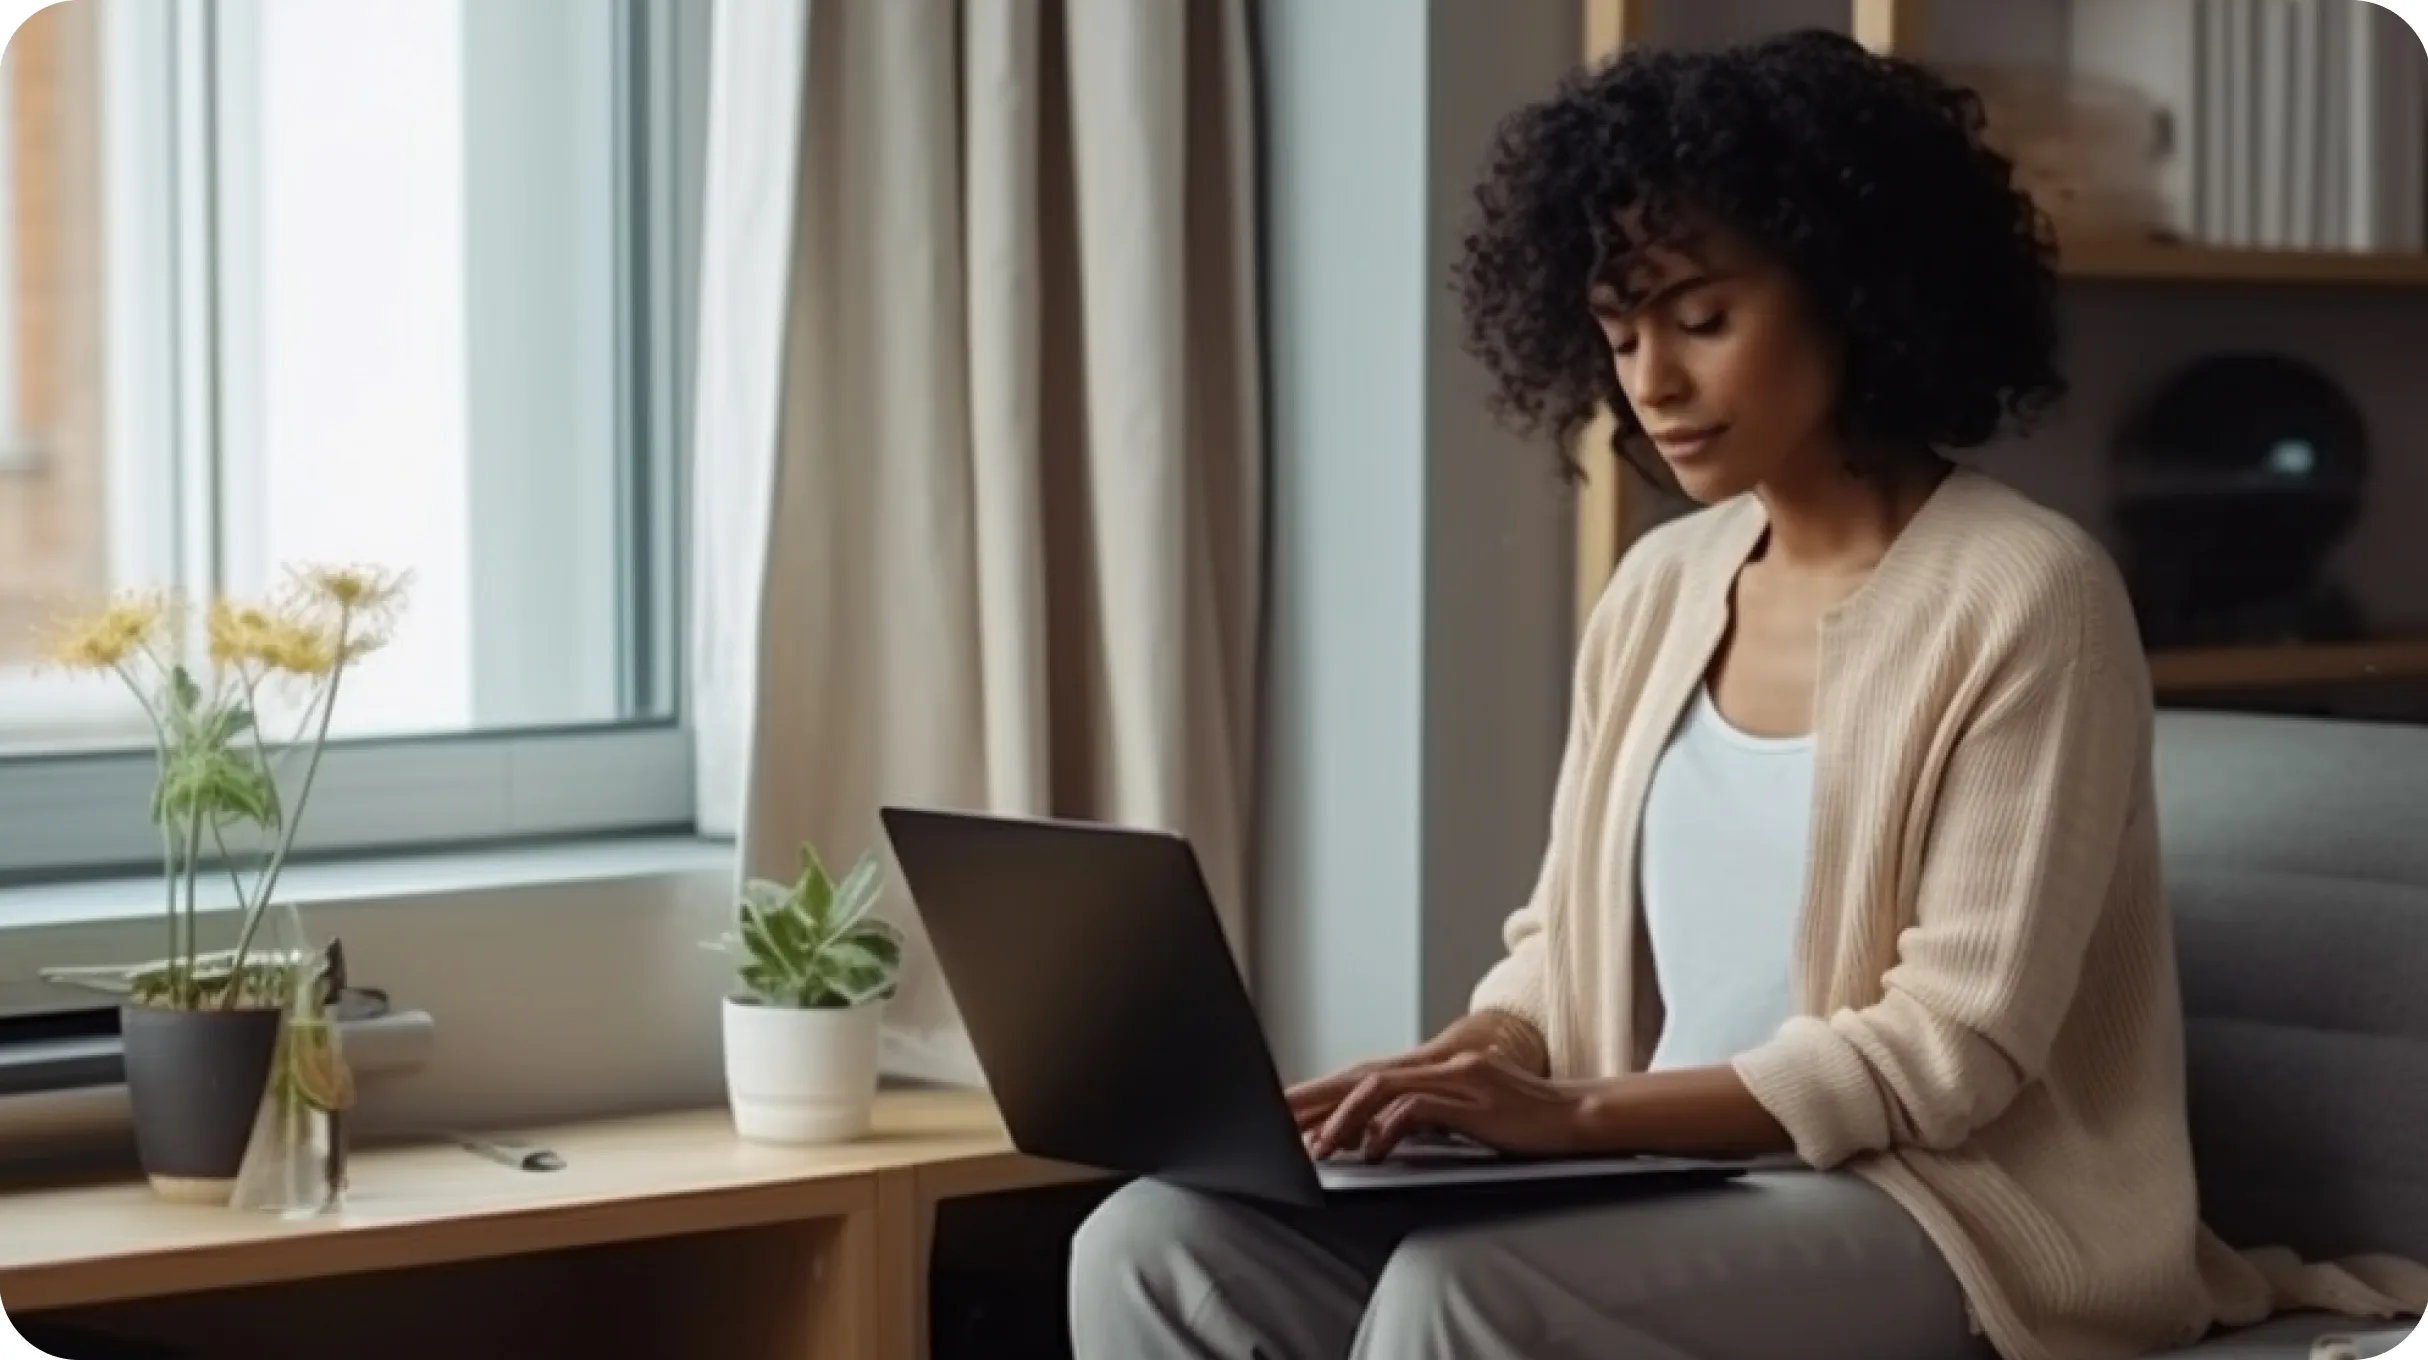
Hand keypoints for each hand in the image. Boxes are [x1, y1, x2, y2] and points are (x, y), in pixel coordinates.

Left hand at [1285, 1010, 1545, 1139]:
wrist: (1583, 1118)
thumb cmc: (1528, 1127)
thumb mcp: (1468, 1118)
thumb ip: (1427, 1118)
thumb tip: (1378, 1138)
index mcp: (1436, 1069)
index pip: (1367, 1078)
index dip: (1324, 1095)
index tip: (1288, 1114)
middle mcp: (1440, 1064)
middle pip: (1361, 1077)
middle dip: (1315, 1101)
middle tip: (1275, 1120)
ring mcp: (1456, 1077)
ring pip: (1380, 1088)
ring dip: (1345, 1120)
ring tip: (1320, 1149)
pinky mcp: (1472, 1097)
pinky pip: (1416, 1109)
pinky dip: (1388, 1130)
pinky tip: (1373, 1152)